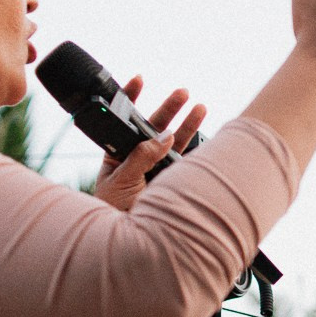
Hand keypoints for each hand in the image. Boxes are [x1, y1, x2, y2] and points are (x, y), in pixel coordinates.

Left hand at [93, 76, 207, 211]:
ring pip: (175, 142)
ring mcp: (158, 168)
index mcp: (120, 152)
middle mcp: (140, 157)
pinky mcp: (172, 181)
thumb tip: (163, 138)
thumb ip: (141, 157)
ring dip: (188, 125)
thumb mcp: (120, 179)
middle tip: (182, 93)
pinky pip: (186, 163)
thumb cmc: (111, 208)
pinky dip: (197, 150)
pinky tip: (205, 137)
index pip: (125, 120)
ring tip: (200, 108)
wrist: (124, 237)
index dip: (132, 98)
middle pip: (156, 127)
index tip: (140, 79)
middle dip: (170, 108)